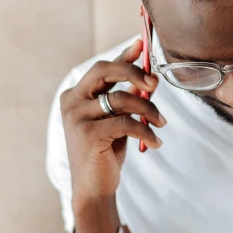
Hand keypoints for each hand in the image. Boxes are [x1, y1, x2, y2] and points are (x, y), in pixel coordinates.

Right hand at [60, 38, 166, 201]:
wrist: (94, 188)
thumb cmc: (105, 153)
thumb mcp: (116, 121)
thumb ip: (126, 99)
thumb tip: (149, 78)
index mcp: (76, 95)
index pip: (103, 68)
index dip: (123, 55)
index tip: (141, 44)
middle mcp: (72, 101)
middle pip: (104, 71)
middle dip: (133, 72)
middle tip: (155, 83)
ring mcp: (76, 117)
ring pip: (121, 98)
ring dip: (148, 109)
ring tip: (161, 123)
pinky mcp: (87, 134)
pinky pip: (125, 123)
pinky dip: (145, 131)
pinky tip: (155, 142)